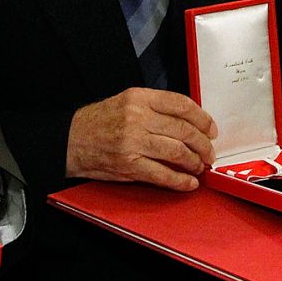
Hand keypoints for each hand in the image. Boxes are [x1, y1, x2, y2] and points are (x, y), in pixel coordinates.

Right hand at [65, 88, 215, 190]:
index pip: (181, 104)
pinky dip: (180, 181)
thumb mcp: (126, 102)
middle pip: (183, 129)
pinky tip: (189, 183)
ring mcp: (133, 142)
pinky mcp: (129, 165)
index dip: (202, 118)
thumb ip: (154, 108)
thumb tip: (188, 122)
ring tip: (199, 166)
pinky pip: (162, 174)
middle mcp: (137, 117)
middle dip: (203, 143)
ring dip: (194, 162)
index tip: (211, 129)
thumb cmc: (99, 122)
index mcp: (138, 97)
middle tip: (209, 152)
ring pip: (177, 152)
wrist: (70, 141)